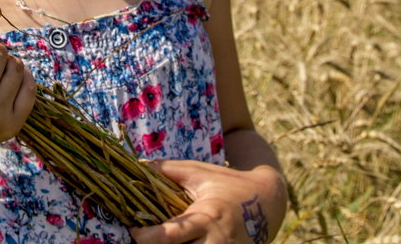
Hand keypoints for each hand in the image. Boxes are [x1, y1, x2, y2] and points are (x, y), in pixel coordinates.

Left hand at [130, 160, 272, 243]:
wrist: (267, 201)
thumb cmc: (226, 183)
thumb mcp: (198, 172)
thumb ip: (168, 169)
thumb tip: (137, 163)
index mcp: (205, 218)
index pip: (170, 236)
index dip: (146, 237)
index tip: (134, 231)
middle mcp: (216, 242)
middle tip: (146, 242)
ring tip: (161, 243)